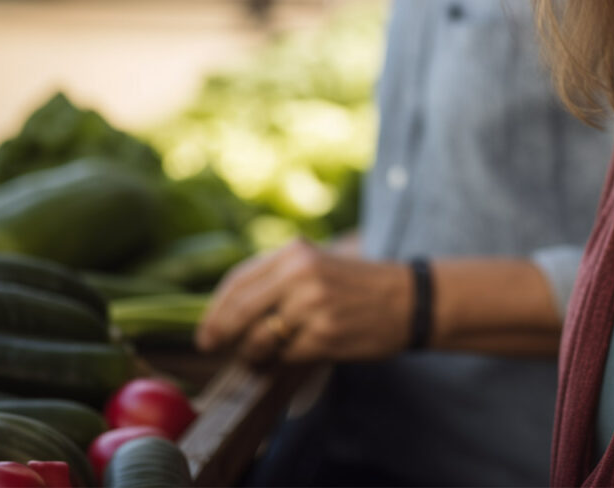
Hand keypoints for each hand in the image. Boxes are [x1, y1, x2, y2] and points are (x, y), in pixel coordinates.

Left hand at [194, 239, 412, 363]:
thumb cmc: (357, 285)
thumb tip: (226, 312)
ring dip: (254, 353)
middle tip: (210, 348)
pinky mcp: (325, 334)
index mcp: (295, 252)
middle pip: (240, 310)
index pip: (238, 281)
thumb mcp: (316, 265)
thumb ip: (276, 279)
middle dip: (220, 333)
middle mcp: (301, 274)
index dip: (215, 309)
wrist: (408, 299)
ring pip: (261, 338)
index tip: (205, 329)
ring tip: (261, 355)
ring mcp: (313, 304)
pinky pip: (287, 355)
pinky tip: (294, 355)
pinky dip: (284, 361)